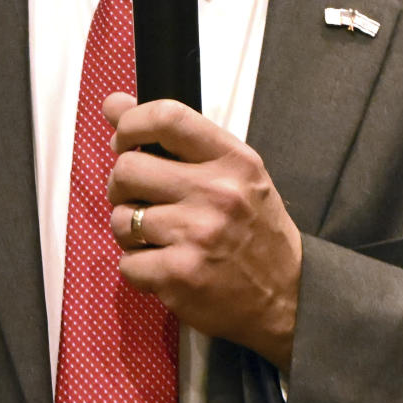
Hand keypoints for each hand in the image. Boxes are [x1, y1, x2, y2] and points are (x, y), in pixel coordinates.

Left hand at [105, 92, 301, 371]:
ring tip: (157, 237)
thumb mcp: (231, 173)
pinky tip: (165, 266)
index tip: (123, 138)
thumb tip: (113, 104)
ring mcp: (198, 235)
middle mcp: (217, 193)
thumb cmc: (254, 229)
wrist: (289, 297)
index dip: (130, 123)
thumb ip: (173, 138)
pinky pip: (127, 262)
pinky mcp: (181, 276)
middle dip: (121, 185)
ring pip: (122, 218)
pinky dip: (138, 267)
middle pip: (128, 169)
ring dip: (129, 230)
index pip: (166, 117)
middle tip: (139, 198)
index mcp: (232, 160)